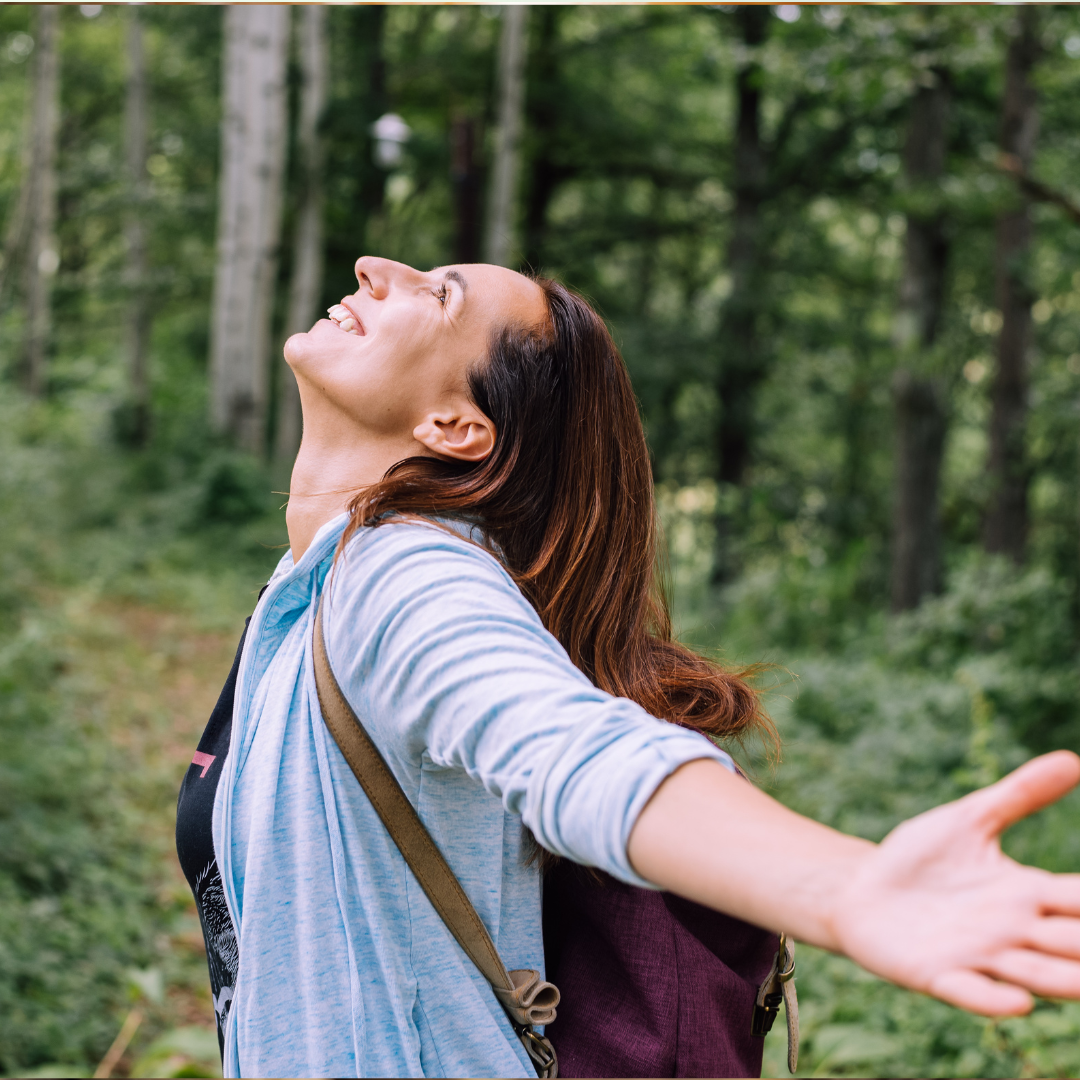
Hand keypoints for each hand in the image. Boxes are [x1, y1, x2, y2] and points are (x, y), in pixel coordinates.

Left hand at [830, 750, 1079, 1014]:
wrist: (859, 888)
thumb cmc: (919, 858)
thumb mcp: (970, 820)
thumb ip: (1019, 795)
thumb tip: (1072, 759)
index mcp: (1026, 894)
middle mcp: (1013, 931)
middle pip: (1070, 943)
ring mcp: (978, 956)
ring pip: (1035, 975)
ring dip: (1063, 979)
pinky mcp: (937, 975)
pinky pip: (972, 993)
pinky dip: (994, 1000)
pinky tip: (1017, 1001)